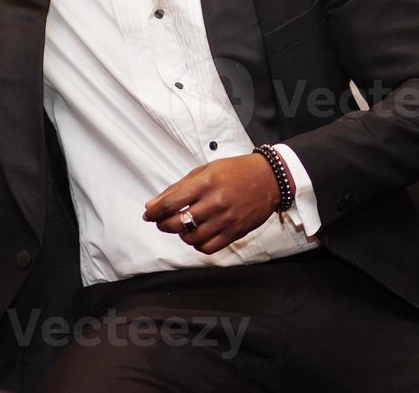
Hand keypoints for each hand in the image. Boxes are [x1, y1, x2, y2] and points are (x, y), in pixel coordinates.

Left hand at [143, 154, 281, 254]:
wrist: (269, 178)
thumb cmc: (237, 171)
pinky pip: (208, 247)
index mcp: (205, 183)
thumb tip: (155, 204)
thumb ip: (180, 187)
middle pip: (177, 223)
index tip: (149, 213)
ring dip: (181, 235)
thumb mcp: (206, 170)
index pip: (171, 203)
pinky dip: (197, 245)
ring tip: (183, 226)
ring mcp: (225, 219)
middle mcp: (214, 202)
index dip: (154, 211)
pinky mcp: (234, 232)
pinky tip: (197, 235)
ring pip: (191, 238)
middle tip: (162, 221)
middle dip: (163, 224)